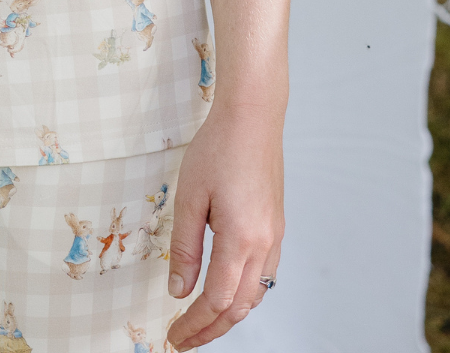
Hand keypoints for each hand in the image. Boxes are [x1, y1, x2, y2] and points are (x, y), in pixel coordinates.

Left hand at [164, 104, 283, 349]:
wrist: (252, 118)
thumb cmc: (218, 148)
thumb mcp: (189, 197)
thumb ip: (185, 247)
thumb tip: (178, 290)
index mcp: (241, 240)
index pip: (216, 301)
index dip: (194, 324)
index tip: (174, 337)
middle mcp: (264, 245)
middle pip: (238, 306)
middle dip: (211, 329)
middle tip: (184, 339)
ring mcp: (274, 237)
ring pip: (255, 295)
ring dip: (228, 314)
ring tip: (201, 321)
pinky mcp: (275, 226)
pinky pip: (264, 275)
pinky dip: (243, 293)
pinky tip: (226, 289)